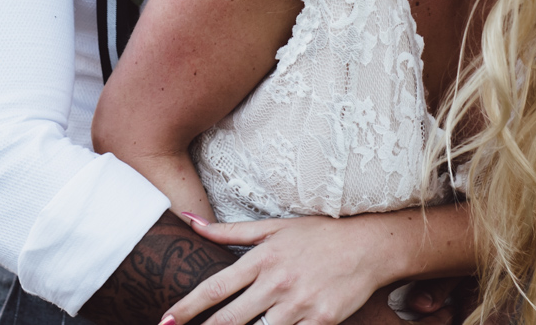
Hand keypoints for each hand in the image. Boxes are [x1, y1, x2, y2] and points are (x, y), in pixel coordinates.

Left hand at [161, 215, 392, 324]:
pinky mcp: (322, 321)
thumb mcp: (275, 227)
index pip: (215, 287)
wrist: (370, 245)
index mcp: (262, 259)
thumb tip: (189, 221)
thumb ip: (229, 231)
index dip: (187, 308)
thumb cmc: (320, 234)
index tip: (165, 321)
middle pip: (229, 319)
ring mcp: (300, 305)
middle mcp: (277, 283)